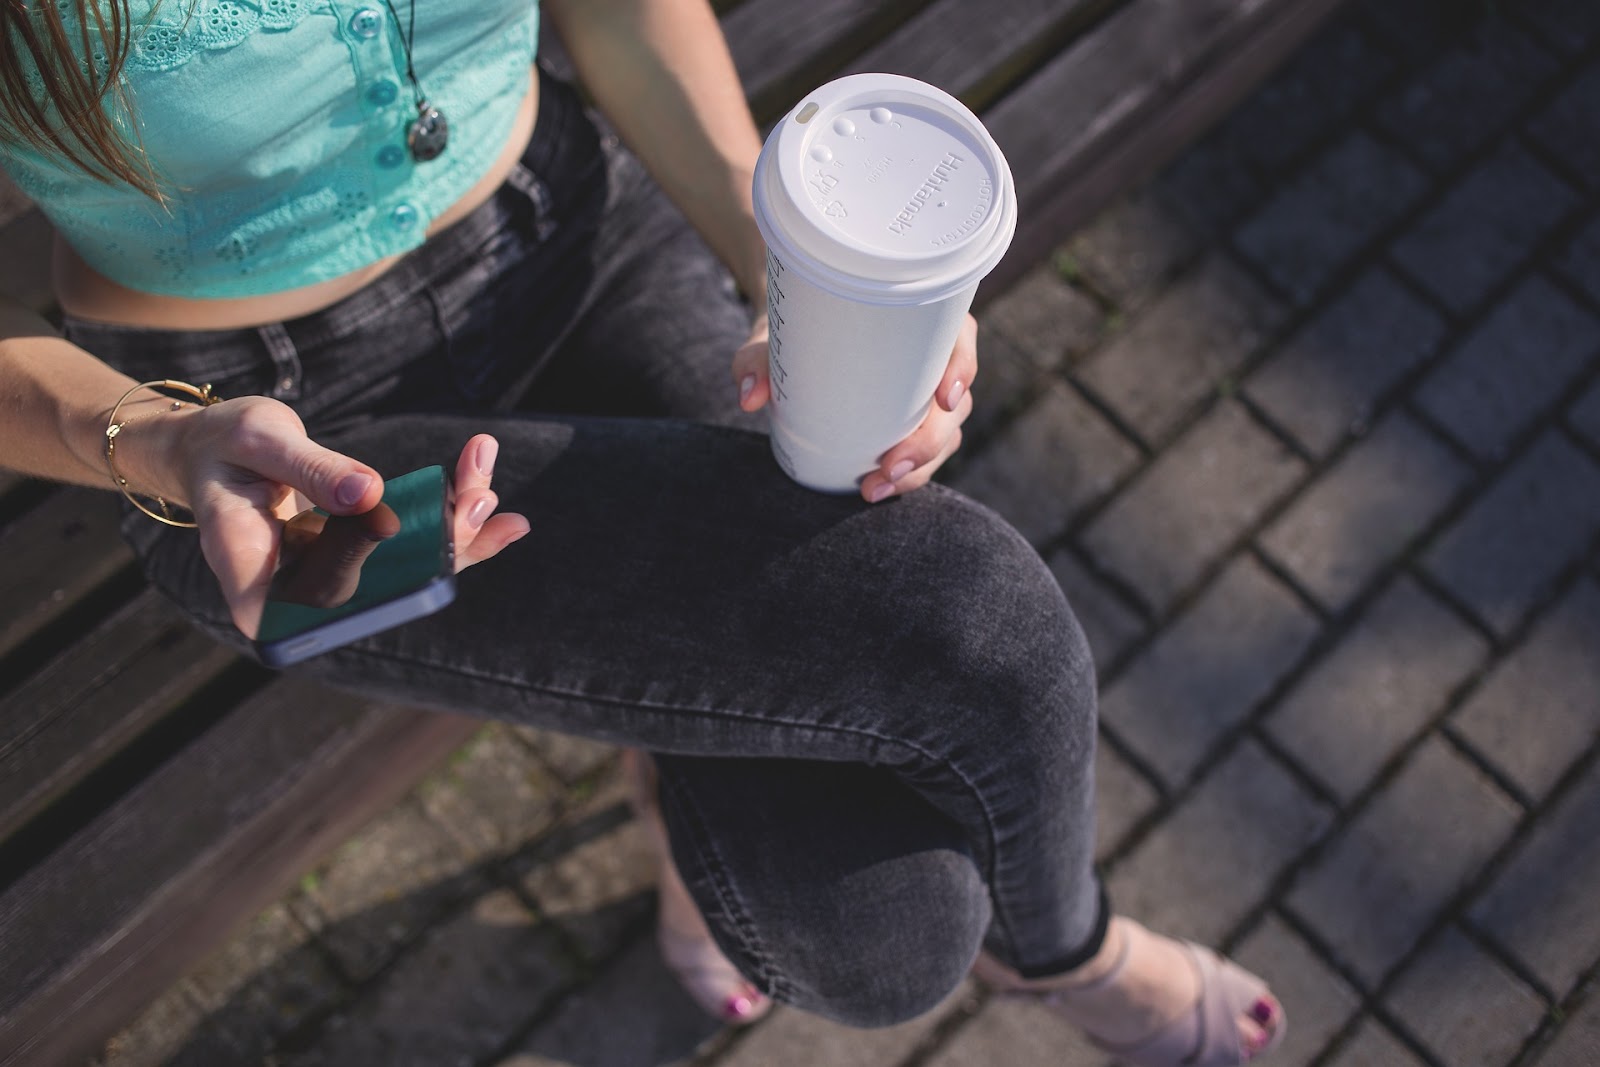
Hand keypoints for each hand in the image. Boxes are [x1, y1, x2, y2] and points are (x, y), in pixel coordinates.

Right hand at [143, 396, 527, 636]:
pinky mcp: (353, 553)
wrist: (214, 449)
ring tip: (484, 475)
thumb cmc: (224, 446)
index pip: (316, 612)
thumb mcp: (259, 441)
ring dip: (455, 524)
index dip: (381, 599)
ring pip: (405, 569)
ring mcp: (328, 573)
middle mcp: (296, 587)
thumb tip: (370, 496)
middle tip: (479, 498)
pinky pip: (408, 547)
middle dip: (440, 547)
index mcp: (253, 572)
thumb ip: (310, 469)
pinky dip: (447, 515)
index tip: (430, 562)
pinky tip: (482, 484)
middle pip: (380, 591)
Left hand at [730, 312, 978, 502]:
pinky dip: (908, 476)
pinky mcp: (913, 428)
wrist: (789, 353)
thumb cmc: (790, 337)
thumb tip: (751, 396)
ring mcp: (926, 399)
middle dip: (930, 442)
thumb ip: (755, 360)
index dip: (962, 367)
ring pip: (946, 435)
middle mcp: (930, 360)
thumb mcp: (769, 343)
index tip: (945, 399)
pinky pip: (927, 455)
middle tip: (891, 467)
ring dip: (920, 468)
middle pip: (954, 403)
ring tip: (875, 487)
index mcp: (915, 323)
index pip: (958, 337)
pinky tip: (878, 489)